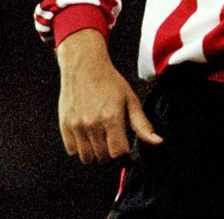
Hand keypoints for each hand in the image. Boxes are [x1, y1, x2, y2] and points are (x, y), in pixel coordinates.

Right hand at [56, 28, 162, 163]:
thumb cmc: (109, 81)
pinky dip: (80, 148)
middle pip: (103, 157)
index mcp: (111, 118)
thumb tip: (157, 142)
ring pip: (87, 158)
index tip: (125, 147)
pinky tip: (87, 134)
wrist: (84, 66)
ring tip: (101, 138)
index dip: (124, 153)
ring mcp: (77, 126)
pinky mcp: (65, 126)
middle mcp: (93, 124)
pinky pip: (72, 150)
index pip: (118, 153)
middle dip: (111, 153)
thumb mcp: (130, 99)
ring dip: (96, 153)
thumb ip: (142, 124)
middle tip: (113, 139)